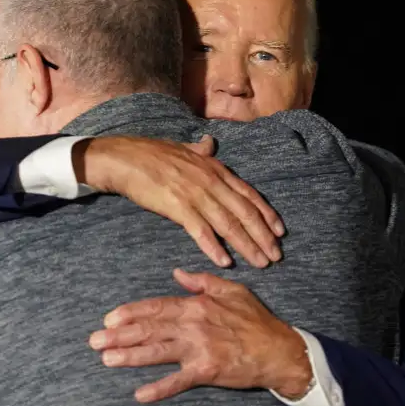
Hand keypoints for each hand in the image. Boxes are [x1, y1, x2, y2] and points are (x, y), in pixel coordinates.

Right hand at [75, 135, 283, 268]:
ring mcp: (196, 194)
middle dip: (264, 236)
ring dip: (247, 246)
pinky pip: (201, 231)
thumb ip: (201, 150)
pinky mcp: (178, 207)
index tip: (280, 231)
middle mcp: (211, 181)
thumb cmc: (152, 153)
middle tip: (276, 256)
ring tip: (260, 263)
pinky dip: (214, 247)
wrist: (124, 158)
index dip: (267, 214)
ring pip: (229, 224)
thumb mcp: (183, 149)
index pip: (249, 194)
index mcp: (215, 169)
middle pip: (244, 213)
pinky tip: (225, 261)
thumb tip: (210, 142)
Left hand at [88, 268, 312, 402]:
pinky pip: (178, 381)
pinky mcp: (207, 371)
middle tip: (93, 341)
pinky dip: (159, 389)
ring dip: (130, 357)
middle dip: (119, 335)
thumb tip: (176, 273)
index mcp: (197, 305)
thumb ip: (202, 281)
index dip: (130, 313)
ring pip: (157, 352)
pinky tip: (139, 395)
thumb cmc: (256, 320)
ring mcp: (199, 349)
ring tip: (106, 360)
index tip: (109, 319)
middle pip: (149, 329)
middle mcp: (194, 325)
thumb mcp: (232, 290)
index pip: (156, 307)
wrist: (279, 350)